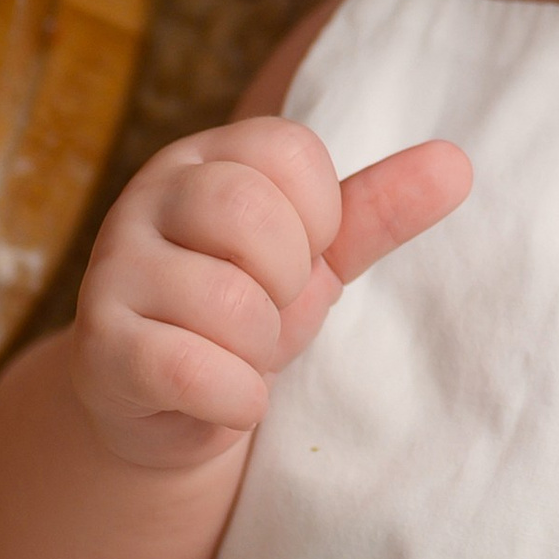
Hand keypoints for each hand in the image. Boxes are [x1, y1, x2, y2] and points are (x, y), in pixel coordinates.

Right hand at [70, 115, 470, 469]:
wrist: (166, 407)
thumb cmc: (247, 308)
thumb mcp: (318, 254)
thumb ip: (379, 208)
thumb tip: (459, 163)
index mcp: (205, 157)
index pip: (289, 152)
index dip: (319, 217)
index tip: (299, 255)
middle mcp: (147, 198)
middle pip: (247, 210)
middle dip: (288, 279)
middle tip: (272, 309)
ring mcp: (112, 272)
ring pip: (224, 299)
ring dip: (261, 346)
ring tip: (245, 353)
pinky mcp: (99, 350)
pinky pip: (187, 369)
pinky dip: (236, 396)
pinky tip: (233, 398)